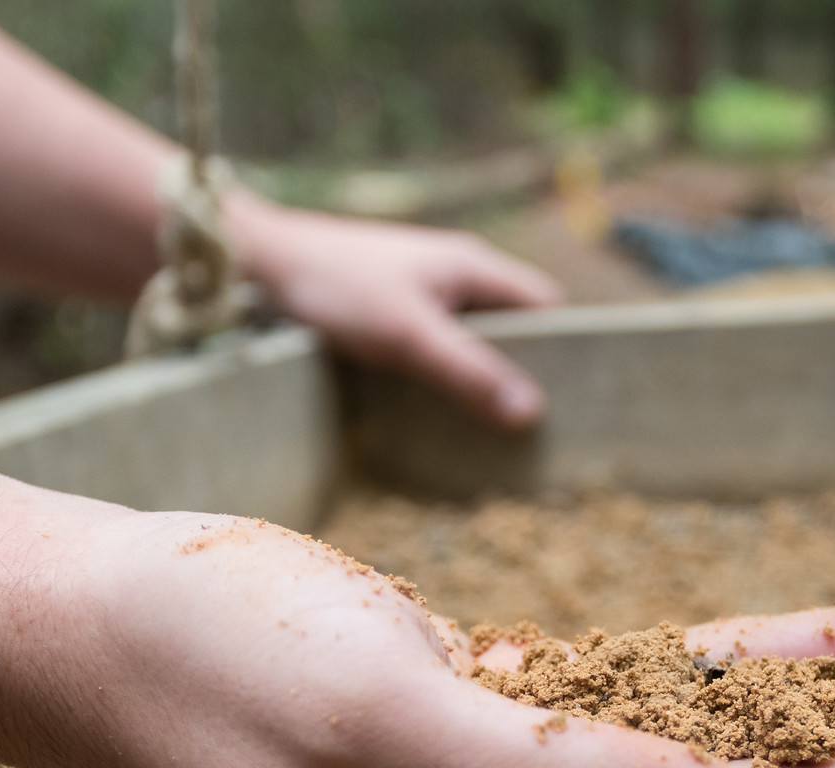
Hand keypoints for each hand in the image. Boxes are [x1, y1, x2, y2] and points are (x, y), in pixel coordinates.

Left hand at [228, 197, 560, 428]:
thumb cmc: (336, 287)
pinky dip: (442, 382)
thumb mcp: (409, 334)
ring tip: (491, 439)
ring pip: (471, 345)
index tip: (577, 401)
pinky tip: (436, 420)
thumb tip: (532, 413)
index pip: (546, 308)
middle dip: (524, 375)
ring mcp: (421, 296)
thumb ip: (469, 371)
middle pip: (512, 331)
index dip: (567, 350)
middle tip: (536, 434)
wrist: (257, 262)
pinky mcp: (389, 317)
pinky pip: (434, 353)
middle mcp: (455, 278)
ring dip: (478, 384)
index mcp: (474, 267)